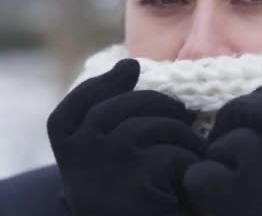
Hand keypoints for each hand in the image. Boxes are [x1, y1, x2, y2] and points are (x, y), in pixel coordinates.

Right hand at [47, 59, 205, 215]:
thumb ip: (110, 122)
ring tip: (193, 144)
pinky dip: (189, 158)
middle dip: (156, 102)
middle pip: (115, 109)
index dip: (100, 85)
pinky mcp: (138, 188)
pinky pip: (171, 154)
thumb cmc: (135, 198)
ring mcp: (106, 170)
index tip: (130, 69)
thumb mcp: (111, 163)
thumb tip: (129, 63)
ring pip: (149, 126)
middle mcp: (79, 161)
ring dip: (180, 131)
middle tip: (183, 113)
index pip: (70, 112)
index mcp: (68, 156)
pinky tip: (193, 172)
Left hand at [184, 84, 261, 215]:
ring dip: (220, 163)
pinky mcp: (222, 191)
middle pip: (256, 106)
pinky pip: (198, 172)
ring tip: (233, 194)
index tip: (261, 117)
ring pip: (224, 142)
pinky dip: (199, 190)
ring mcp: (258, 166)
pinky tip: (215, 209)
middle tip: (232, 145)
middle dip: (238, 119)